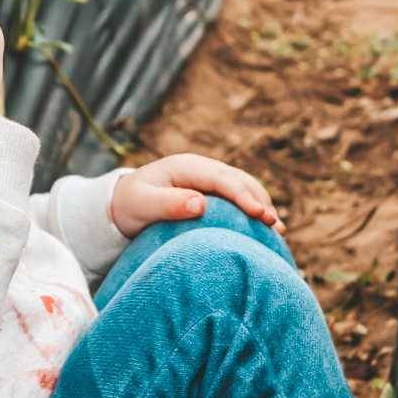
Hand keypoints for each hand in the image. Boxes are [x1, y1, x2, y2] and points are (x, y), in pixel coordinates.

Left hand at [110, 153, 283, 240]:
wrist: (121, 203)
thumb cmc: (130, 205)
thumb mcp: (143, 205)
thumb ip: (169, 204)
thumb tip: (200, 204)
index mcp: (187, 166)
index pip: (223, 179)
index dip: (243, 196)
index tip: (259, 215)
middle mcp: (202, 169)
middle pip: (239, 181)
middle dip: (260, 200)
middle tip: (275, 225)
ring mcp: (208, 179)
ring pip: (244, 187)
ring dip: (261, 205)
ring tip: (276, 230)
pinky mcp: (211, 193)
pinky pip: (237, 199)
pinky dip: (253, 210)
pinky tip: (264, 230)